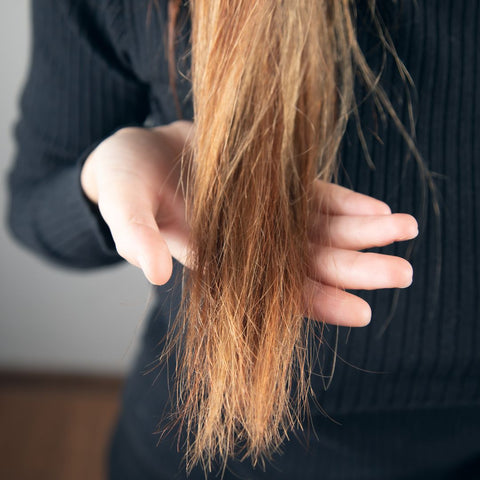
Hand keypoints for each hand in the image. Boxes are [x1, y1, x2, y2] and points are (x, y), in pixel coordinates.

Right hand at [81, 122, 416, 328]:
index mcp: (214, 261)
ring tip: (405, 232)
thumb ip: (134, 237)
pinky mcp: (271, 183)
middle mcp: (247, 244)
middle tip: (403, 274)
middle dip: (355, 269)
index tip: (360, 313)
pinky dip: (343, 201)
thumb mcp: (121, 206)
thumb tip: (155, 273)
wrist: (138, 152)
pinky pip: (313, 196)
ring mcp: (263, 213)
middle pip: (308, 263)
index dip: (314, 302)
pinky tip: (375, 207)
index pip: (271, 293)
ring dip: (362, 234)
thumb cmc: (124, 182)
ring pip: (319, 230)